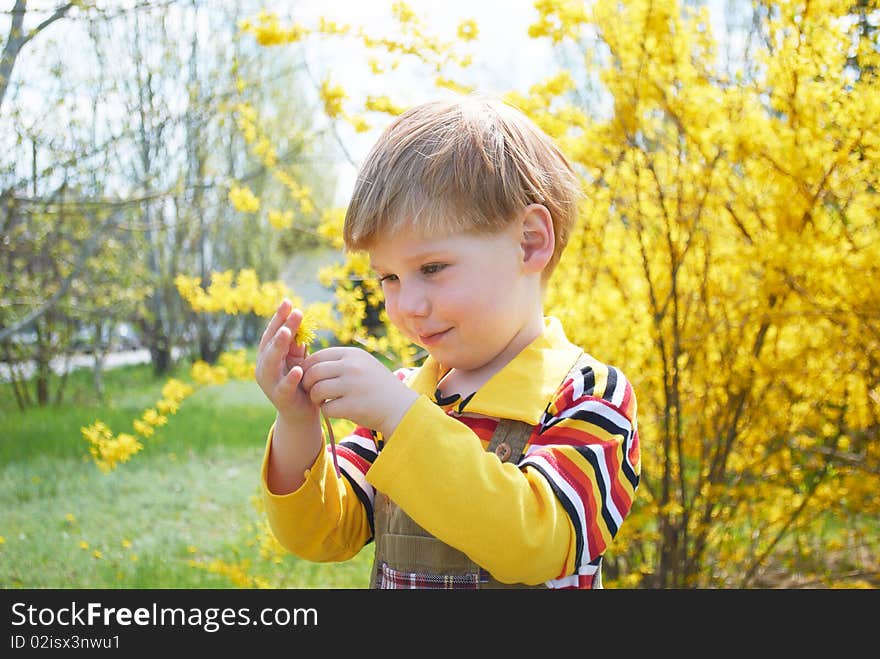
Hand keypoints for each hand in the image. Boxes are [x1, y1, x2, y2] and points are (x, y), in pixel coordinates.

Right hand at [254, 299, 318, 425]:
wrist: (300, 413)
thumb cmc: (300, 382)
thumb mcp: (298, 359)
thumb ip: (296, 345)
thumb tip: (297, 323)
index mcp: (268, 355)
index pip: (272, 332)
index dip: (279, 317)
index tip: (288, 301)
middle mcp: (264, 367)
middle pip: (270, 343)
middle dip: (281, 326)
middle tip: (293, 312)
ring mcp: (269, 383)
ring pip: (271, 362)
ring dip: (279, 346)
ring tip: (288, 332)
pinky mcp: (280, 398)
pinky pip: (284, 387)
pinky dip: (290, 378)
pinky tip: (298, 369)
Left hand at [300, 346, 418, 436]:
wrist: (400, 408)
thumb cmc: (377, 386)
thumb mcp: (363, 365)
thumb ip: (340, 361)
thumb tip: (308, 363)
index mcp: (353, 354)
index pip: (318, 356)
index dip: (308, 367)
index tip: (309, 377)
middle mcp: (352, 367)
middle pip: (314, 372)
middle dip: (307, 383)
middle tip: (312, 391)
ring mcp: (352, 386)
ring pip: (317, 390)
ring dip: (315, 398)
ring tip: (322, 401)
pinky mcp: (353, 406)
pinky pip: (326, 408)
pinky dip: (326, 411)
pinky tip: (334, 410)